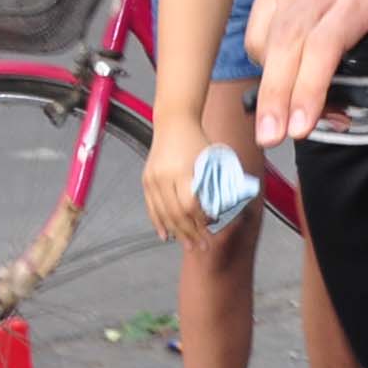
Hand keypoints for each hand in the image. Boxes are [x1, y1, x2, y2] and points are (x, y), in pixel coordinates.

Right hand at [142, 118, 215, 246]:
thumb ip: (216, 182)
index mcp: (183, 171)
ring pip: (162, 214)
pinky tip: (166, 235)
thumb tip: (222, 207)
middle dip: (190, 233)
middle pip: (176, 213)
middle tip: (202, 245)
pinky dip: (159, 223)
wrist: (174, 122)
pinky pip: (151, 207)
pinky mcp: (146, 181)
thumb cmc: (198, 139)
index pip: (190, 204)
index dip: (201, 219)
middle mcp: (163, 177)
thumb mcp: (213, 158)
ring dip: (176, 232)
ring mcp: (152, 180)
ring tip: (188, 245)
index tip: (212, 225)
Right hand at [247, 0, 367, 146]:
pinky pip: (258, 30)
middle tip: (271, 136)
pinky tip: (281, 77)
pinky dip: (263, 62)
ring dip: (270, 85)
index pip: (326, 43)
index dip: (310, 87)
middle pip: (289, 43)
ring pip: (268, 40)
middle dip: (277, 96)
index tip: (301, 126)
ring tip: (278, 118)